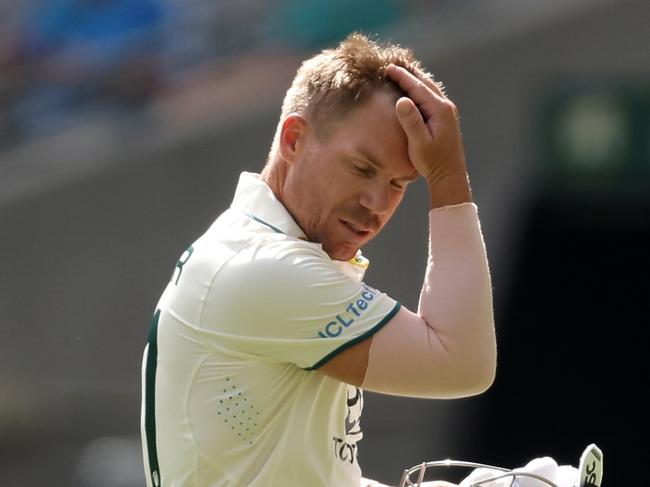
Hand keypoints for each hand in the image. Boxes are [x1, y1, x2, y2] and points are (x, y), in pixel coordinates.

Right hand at [386, 64, 471, 207]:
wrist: (449, 174)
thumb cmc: (432, 162)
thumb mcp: (418, 143)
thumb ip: (411, 121)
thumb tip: (402, 100)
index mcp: (438, 110)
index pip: (417, 87)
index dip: (402, 77)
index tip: (388, 68)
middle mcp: (445, 107)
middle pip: (425, 83)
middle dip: (408, 74)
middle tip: (392, 66)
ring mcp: (447, 112)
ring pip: (430, 88)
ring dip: (416, 80)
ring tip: (402, 74)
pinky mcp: (446, 118)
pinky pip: (432, 97)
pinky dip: (421, 90)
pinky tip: (414, 92)